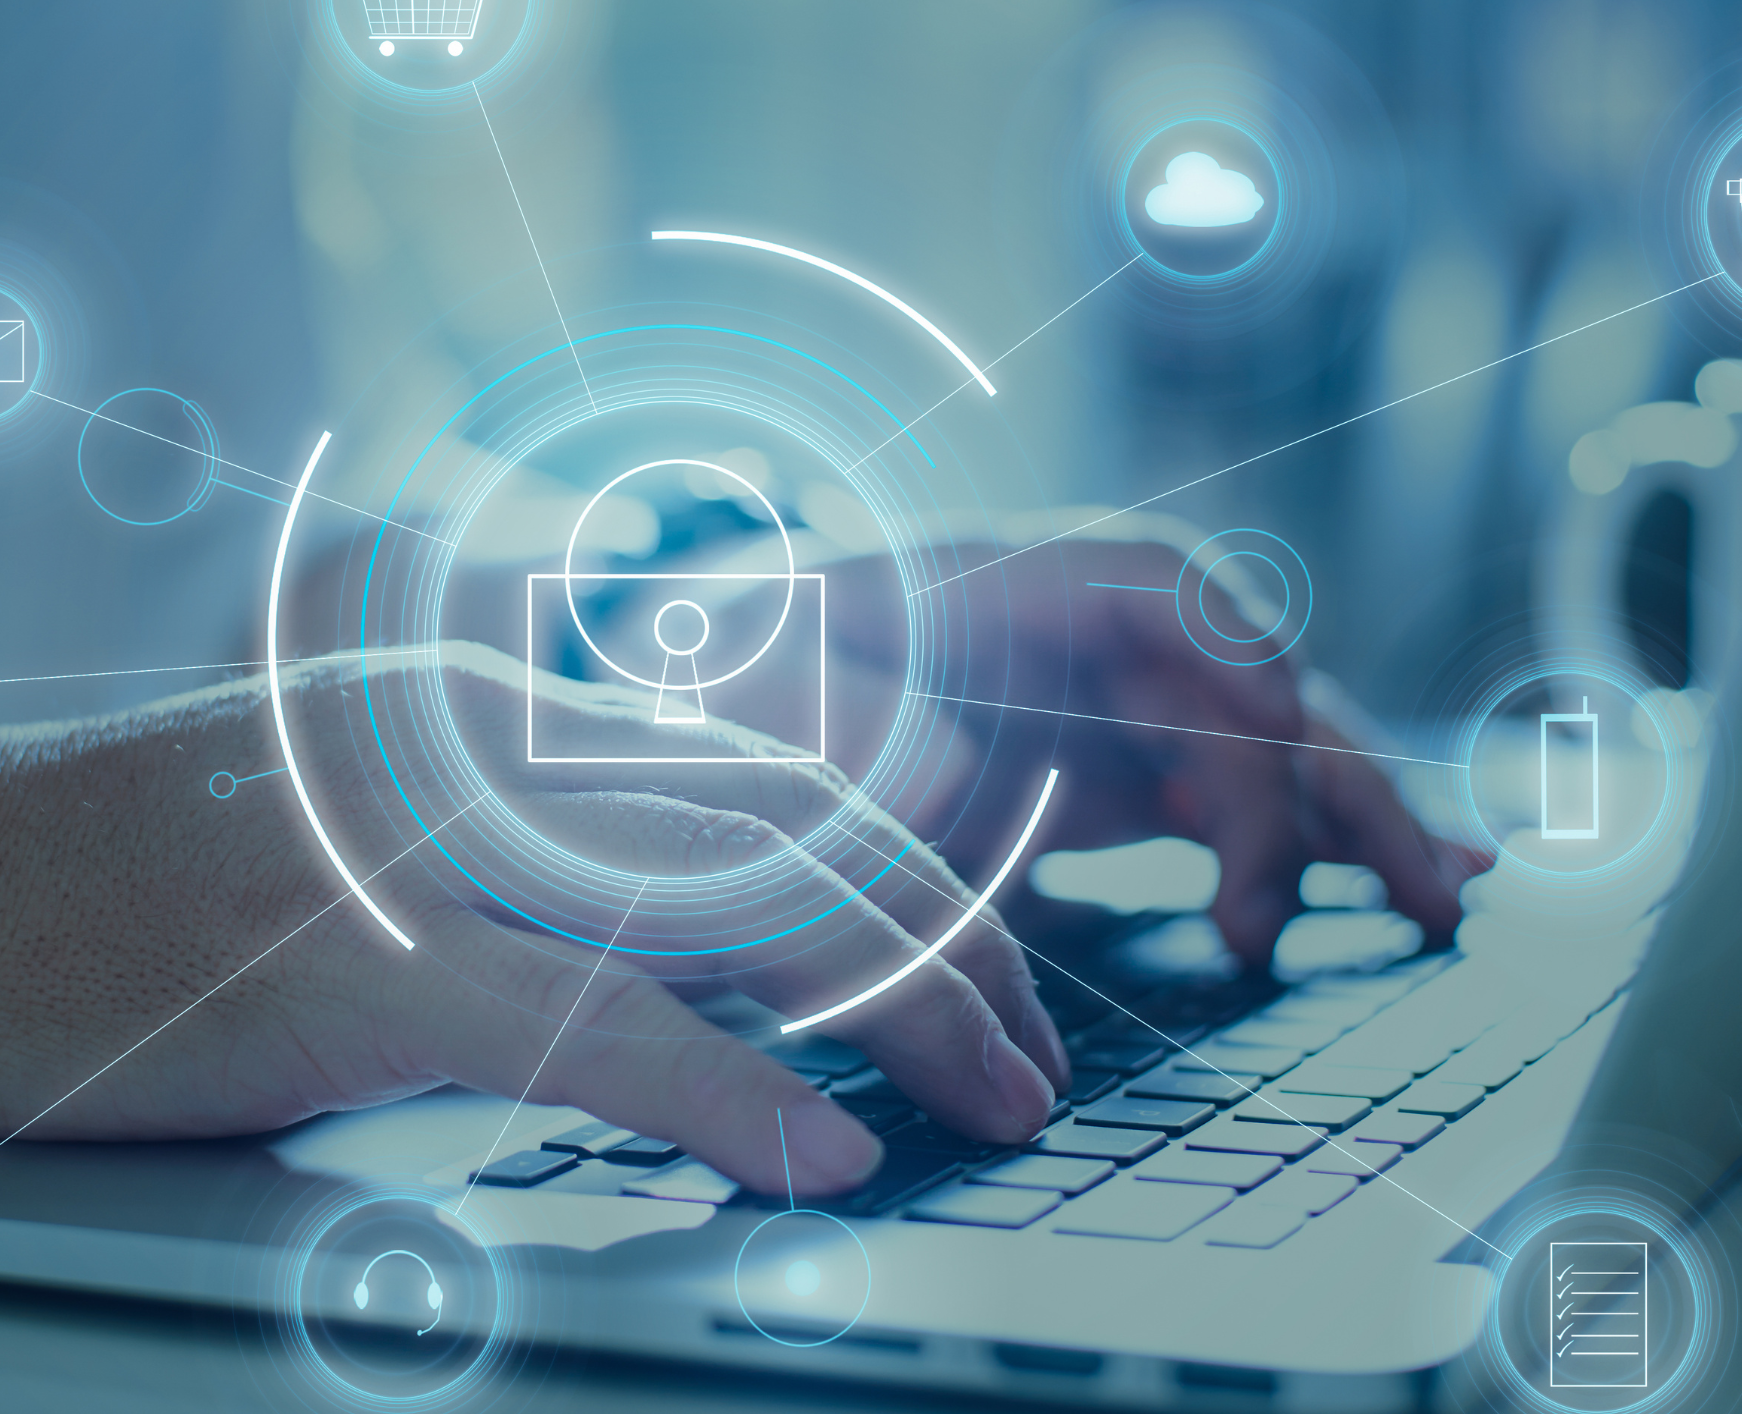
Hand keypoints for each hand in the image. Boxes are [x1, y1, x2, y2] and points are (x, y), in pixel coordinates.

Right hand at [0, 644, 1065, 1194]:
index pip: (783, 724)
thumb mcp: (417, 789)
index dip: (923, 825)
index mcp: (517, 661)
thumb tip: (755, 874)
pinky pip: (598, 1029)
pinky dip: (734, 1093)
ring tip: (1006, 1098)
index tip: (1003, 913)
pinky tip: (829, 1148)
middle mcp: (495, 718)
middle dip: (953, 932)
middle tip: (1037, 1042)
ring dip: (907, 1009)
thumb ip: (578, 800)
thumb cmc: (202, 860)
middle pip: (799, 812)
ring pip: (743, 904)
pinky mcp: (367, 965)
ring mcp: (434, 834)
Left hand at [677, 537, 1487, 963]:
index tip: (1281, 716)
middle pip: (1242, 680)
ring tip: (1436, 907)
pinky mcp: (1125, 778)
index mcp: (1005, 582)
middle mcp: (1087, 637)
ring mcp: (1118, 706)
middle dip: (1332, 770)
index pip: (1148, 579)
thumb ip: (837, 714)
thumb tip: (951, 780)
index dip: (1229, 636)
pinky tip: (1400, 896)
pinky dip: (1316, 852)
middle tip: (1418, 874)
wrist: (728, 697)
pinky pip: (1239, 809)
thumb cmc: (737, 670)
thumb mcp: (753, 675)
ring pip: (1266, 754)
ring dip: (1353, 825)